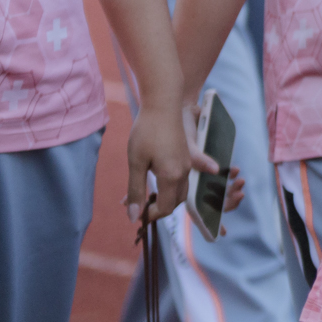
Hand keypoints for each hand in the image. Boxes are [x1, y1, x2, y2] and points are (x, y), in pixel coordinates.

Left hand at [127, 102, 196, 223]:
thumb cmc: (147, 131)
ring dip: (165, 198)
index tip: (134, 212)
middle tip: (139, 205)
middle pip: (175, 203)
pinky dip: (169, 187)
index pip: (164, 208)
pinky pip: (181, 180)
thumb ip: (136, 191)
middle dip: (159, 209)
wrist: (164, 104)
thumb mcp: (136, 162)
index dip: (149, 215)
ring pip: (180, 192)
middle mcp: (184, 173)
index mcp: (171, 177)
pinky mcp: (187, 156)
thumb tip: (134, 217)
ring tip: (146, 193)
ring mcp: (187, 164)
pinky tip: (154, 177)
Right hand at [176, 101, 248, 217]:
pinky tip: (236, 172)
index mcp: (178, 183)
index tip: (220, 234)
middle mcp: (187, 181)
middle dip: (226, 203)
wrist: (176, 108)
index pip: (193, 209)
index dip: (205, 222)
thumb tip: (216, 169)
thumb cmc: (175, 127)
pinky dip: (229, 176)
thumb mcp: (186, 142)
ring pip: (216, 191)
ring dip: (230, 191)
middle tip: (240, 196)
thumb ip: (198, 158)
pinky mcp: (202, 164)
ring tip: (241, 184)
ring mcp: (195, 173)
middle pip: (208, 202)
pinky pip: (219, 176)